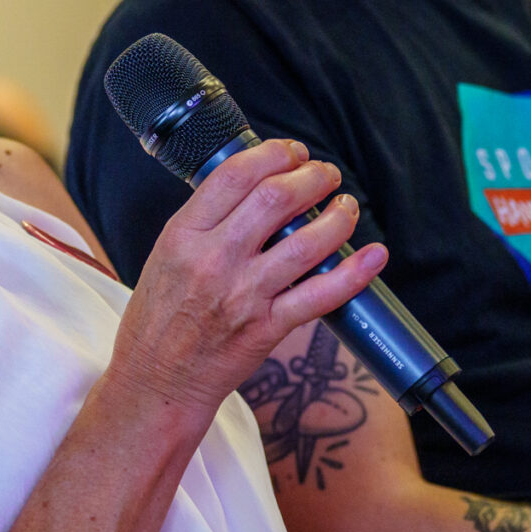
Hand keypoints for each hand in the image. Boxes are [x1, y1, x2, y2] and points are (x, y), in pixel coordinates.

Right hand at [111, 140, 385, 414]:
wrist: (157, 379)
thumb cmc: (159, 317)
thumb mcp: (165, 254)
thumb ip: (206, 222)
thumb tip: (254, 187)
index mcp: (184, 235)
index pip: (235, 176)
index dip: (274, 154)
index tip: (292, 152)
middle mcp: (214, 260)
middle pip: (276, 198)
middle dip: (312, 177)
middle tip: (326, 174)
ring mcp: (243, 295)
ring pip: (306, 243)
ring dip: (338, 217)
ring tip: (346, 206)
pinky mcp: (267, 328)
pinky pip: (320, 295)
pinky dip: (354, 273)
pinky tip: (373, 255)